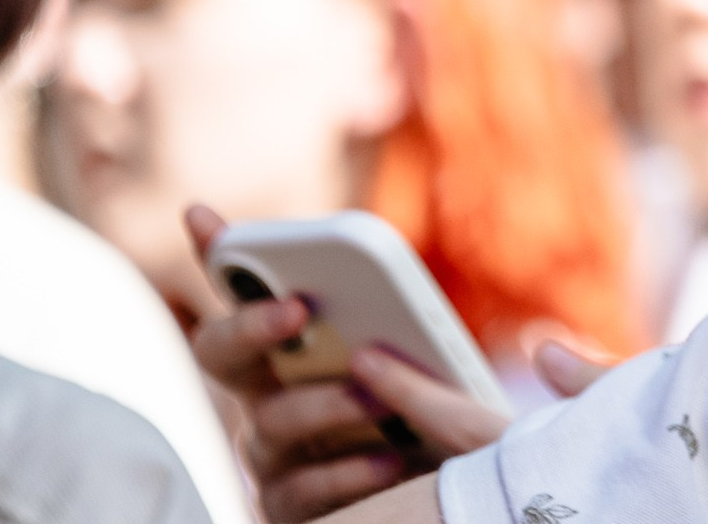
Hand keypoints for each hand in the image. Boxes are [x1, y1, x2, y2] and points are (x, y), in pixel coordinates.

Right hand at [185, 207, 610, 520]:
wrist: (456, 492)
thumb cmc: (448, 414)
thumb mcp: (452, 362)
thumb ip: (440, 333)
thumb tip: (504, 329)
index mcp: (295, 343)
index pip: (239, 291)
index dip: (212, 251)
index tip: (202, 213)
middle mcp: (267, 392)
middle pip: (218, 355)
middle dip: (250, 326)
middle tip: (300, 309)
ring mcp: (272, 452)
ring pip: (265, 423)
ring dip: (321, 403)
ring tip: (374, 395)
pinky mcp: (288, 503)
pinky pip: (297, 490)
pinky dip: (342, 471)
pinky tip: (388, 459)